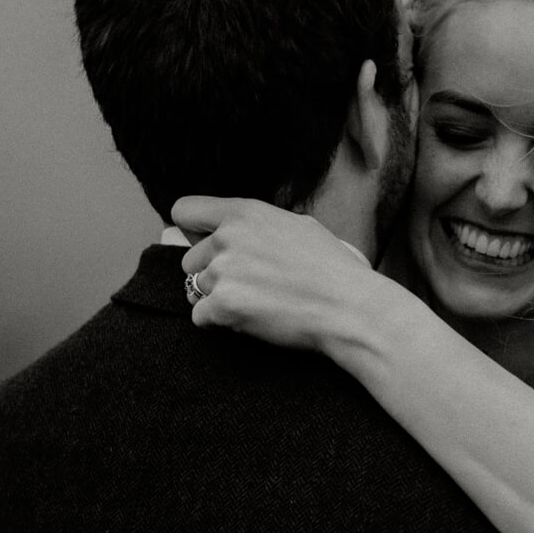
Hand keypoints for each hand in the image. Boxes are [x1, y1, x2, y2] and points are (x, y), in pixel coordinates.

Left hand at [172, 196, 397, 353]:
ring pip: (196, 289)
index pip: (184, 210)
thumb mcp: (298, 226)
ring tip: (256, 303)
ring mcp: (224, 271)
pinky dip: (220, 322)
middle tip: (247, 286)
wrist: (349, 308)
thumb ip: (258, 226)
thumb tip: (233, 231)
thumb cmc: (333, 270)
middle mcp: (229, 237)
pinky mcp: (224, 305)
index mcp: (246, 212)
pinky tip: (250, 319)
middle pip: (189, 259)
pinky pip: (200, 317)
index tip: (206, 246)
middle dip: (211, 274)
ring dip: (219, 299)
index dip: (192, 231)